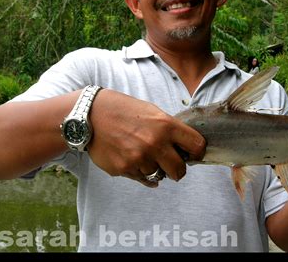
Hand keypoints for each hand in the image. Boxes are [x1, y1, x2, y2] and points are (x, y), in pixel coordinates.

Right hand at [87, 89, 205, 186]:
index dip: (197, 152)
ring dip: (155, 168)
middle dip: (178, 169)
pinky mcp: (124, 169)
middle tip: (172, 164)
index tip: (192, 154)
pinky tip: (131, 158)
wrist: (90, 115)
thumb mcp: (151, 111)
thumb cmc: (123, 110)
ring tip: (142, 153)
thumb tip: (184, 148)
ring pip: (158, 175)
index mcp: (166, 125)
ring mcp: (139, 158)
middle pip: (180, 170)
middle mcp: (155, 143)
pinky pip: (141, 178)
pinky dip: (140, 171)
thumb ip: (169, 129)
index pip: (197, 146)